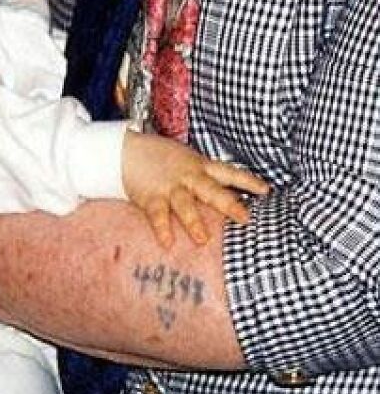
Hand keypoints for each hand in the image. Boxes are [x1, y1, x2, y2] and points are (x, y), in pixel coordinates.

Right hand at [122, 130, 268, 248]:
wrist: (127, 151)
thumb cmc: (162, 159)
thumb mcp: (188, 162)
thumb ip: (207, 179)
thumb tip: (232, 198)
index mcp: (200, 166)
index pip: (228, 172)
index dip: (248, 181)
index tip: (266, 191)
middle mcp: (188, 176)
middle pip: (211, 189)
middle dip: (228, 204)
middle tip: (244, 218)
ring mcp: (170, 186)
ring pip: (184, 204)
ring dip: (193, 221)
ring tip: (202, 239)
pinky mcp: (151, 196)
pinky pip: (157, 214)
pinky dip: (162, 228)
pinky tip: (168, 242)